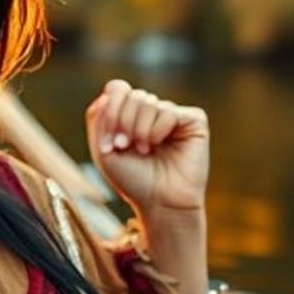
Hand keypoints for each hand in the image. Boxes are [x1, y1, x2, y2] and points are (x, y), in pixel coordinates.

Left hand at [85, 79, 210, 215]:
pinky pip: (168, 112)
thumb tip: (112, 90)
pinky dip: (158, 130)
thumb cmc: (133, 180)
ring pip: (148, 102)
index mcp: (131, 114)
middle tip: (124, 148)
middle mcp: (152, 111)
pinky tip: (159, 146)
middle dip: (122, 123)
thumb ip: (99, 117)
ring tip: (144, 151)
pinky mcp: (193, 120)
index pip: (117, 89)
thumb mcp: (103, 149)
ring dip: (139, 130)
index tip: (108, 143)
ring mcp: (173, 115)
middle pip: (131, 95)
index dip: (110, 111)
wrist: (160, 203)